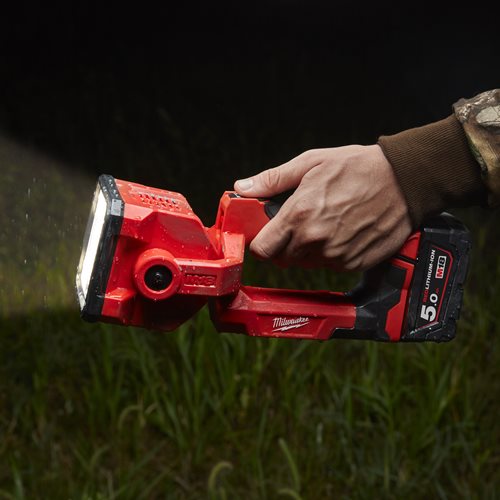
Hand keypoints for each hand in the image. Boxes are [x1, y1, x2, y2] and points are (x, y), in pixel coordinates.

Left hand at [234, 145, 411, 270]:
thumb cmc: (359, 167)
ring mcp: (336, 255)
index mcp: (299, 215)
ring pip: (307, 263)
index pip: (263, 249)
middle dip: (285, 244)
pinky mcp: (354, 263)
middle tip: (298, 224)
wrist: (404, 180)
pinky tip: (343, 232)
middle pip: (283, 259)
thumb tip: (243, 188)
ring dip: (309, 249)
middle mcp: (316, 240)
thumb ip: (272, 179)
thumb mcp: (311, 163)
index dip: (262, 242)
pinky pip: (331, 266)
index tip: (266, 234)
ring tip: (325, 222)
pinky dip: (332, 254)